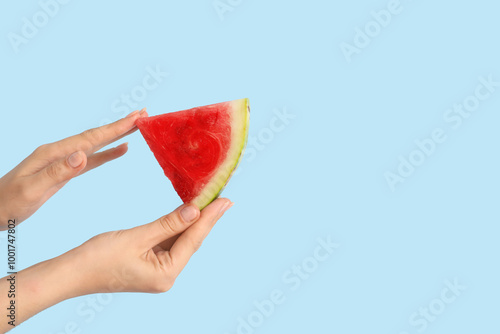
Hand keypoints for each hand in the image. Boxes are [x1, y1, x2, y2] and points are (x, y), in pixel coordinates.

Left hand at [0, 109, 147, 229]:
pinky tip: (120, 150)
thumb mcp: (32, 190)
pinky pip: (92, 159)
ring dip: (117, 136)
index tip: (136, 118)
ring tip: (137, 127)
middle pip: (96, 136)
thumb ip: (58, 172)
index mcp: (53, 153)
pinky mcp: (65, 171)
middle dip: (120, 126)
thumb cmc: (8, 202)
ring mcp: (63, 160)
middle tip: (143, 115)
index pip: (90, 138)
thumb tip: (83, 154)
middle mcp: (60, 152)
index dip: (115, 128)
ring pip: (96, 144)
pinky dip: (108, 153)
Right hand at [1, 199, 231, 330]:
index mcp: (166, 273)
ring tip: (210, 201)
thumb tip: (195, 210)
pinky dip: (176, 226)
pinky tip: (186, 212)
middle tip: (224, 198)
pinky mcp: (150, 264)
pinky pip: (169, 241)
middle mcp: (167, 275)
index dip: (210, 218)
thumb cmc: (98, 258)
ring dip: (192, 221)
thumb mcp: (137, 237)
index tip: (226, 200)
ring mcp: (159, 271)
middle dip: (206, 218)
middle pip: (191, 241)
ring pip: (181, 240)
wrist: (71, 273)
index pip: (194, 239)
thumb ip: (168, 223)